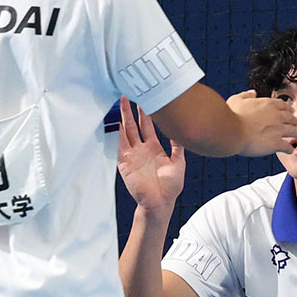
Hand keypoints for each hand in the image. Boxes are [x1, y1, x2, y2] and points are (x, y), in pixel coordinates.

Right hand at [117, 98, 185, 215]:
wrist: (160, 203)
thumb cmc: (170, 187)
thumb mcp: (179, 163)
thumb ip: (178, 146)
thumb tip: (182, 130)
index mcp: (154, 148)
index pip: (148, 125)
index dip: (147, 112)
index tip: (145, 98)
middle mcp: (141, 149)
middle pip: (134, 124)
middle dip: (131, 109)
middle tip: (129, 92)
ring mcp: (132, 155)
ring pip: (125, 131)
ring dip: (122, 117)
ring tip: (120, 101)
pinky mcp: (124, 163)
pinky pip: (119, 145)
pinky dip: (116, 133)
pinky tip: (115, 121)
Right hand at [227, 89, 296, 156]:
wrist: (232, 131)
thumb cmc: (232, 116)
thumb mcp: (237, 100)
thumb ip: (246, 95)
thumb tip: (252, 92)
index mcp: (267, 104)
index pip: (283, 105)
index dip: (287, 108)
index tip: (289, 111)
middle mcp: (276, 115)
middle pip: (291, 117)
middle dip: (294, 120)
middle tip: (296, 123)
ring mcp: (278, 129)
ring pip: (294, 130)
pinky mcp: (276, 143)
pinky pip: (287, 146)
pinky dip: (290, 148)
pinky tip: (290, 150)